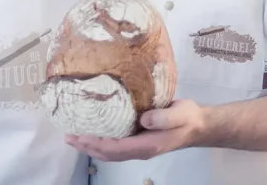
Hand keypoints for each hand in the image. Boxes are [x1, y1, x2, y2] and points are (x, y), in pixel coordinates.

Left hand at [65, 99, 204, 161]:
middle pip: (108, 153)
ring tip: (74, 137)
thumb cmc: (187, 118)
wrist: (198, 125)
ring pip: (110, 151)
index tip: (80, 136)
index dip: (97, 143)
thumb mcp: (179, 114)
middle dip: (87, 146)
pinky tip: (93, 132)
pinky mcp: (139, 139)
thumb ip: (163, 117)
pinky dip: (100, 141)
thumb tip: (143, 119)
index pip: (116, 148)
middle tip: (68, 136)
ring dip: (91, 145)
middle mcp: (139, 149)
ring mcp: (138, 146)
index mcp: (147, 144)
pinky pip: (115, 143)